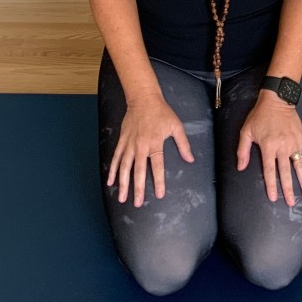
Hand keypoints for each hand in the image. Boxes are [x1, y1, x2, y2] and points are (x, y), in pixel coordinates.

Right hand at [108, 93, 193, 207]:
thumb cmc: (162, 112)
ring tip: (122, 198)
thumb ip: (183, 144)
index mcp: (155, 142)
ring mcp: (129, 143)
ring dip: (123, 183)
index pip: (157, 165)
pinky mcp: (122, 140)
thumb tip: (190, 160)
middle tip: (138, 204)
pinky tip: (110, 181)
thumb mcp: (176, 126)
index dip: (158, 181)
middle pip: (138, 170)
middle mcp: (141, 145)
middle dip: (137, 188)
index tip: (159, 195)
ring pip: (125, 167)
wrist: (143, 98)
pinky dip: (113, 170)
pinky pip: (116, 157)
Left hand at [236, 90, 301, 205]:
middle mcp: (282, 147)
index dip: (271, 185)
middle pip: (285, 172)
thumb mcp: (246, 131)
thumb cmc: (260, 115)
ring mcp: (293, 143)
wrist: (277, 99)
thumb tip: (241, 167)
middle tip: (292, 203)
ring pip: (299, 166)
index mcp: (268, 146)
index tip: (273, 197)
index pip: (269, 170)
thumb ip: (243, 150)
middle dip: (289, 189)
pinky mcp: (301, 138)